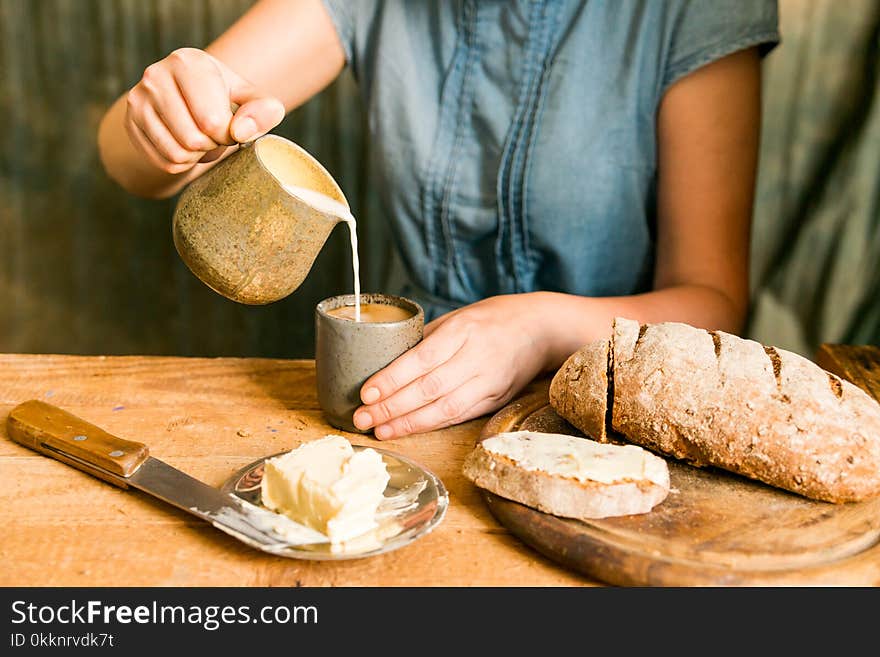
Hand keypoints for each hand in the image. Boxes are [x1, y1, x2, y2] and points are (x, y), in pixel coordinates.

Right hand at [124, 47, 284, 173]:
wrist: (186, 99)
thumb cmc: (224, 98)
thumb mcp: (251, 99)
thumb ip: (263, 110)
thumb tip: (240, 131)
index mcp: (188, 62)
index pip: (212, 121)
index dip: (229, 135)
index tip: (231, 127)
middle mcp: (155, 76)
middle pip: (193, 140)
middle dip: (213, 145)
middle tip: (215, 135)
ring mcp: (137, 100)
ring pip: (177, 153)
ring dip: (198, 156)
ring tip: (202, 139)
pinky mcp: (130, 123)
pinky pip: (164, 162)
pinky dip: (182, 163)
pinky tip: (186, 146)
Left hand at [352, 294, 551, 438]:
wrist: (540, 329)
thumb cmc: (490, 319)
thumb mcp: (457, 318)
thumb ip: (426, 341)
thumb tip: (385, 364)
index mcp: (463, 330)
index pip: (421, 360)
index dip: (392, 380)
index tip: (366, 393)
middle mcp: (477, 357)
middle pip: (428, 389)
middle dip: (391, 407)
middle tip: (362, 418)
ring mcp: (490, 381)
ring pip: (444, 409)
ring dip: (408, 423)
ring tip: (380, 430)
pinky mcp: (496, 400)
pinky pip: (459, 416)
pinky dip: (432, 425)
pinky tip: (409, 430)